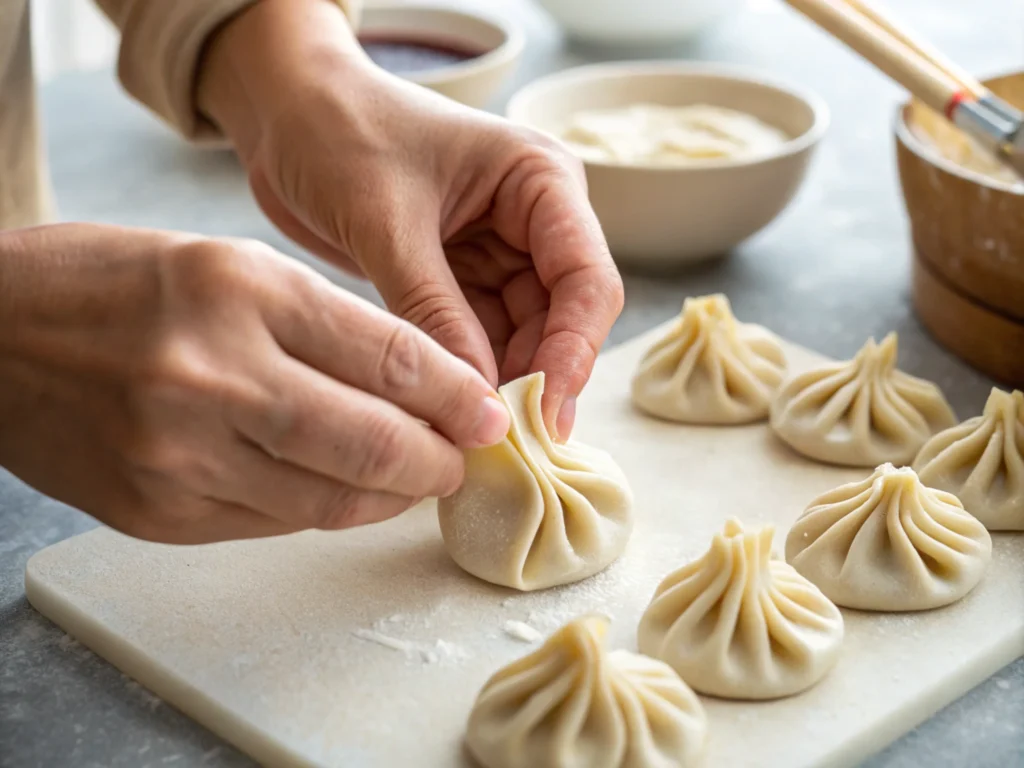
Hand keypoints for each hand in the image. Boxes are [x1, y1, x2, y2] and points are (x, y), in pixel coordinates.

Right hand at [0, 224, 508, 543]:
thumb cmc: (116, 284)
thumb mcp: (230, 264)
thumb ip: (326, 325)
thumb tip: (418, 390)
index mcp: (240, 292)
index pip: (390, 358)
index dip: (456, 395)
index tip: (487, 414)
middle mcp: (213, 377)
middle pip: (374, 443)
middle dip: (439, 460)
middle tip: (461, 457)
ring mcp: (181, 456)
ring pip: (332, 500)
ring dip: (391, 496)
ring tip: (416, 479)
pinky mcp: (159, 514)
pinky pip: (276, 522)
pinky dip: (326, 509)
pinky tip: (346, 493)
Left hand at [197, 0, 623, 439]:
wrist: (284, 114)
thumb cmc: (338, 132)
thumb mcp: (386, 223)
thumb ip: (434, 310)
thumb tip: (476, 401)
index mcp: (540, 181)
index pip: (586, 279)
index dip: (574, 353)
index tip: (544, 416)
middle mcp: (534, 220)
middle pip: (562, 317)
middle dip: (535, 377)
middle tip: (500, 439)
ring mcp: (500, 253)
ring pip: (522, 337)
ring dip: (500, 384)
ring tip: (470, 434)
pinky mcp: (462, 280)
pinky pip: (480, 338)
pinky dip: (467, 374)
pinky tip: (447, 409)